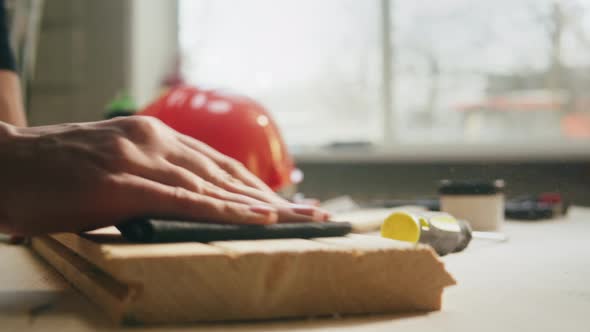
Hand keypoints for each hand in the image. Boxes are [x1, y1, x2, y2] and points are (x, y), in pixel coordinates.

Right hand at [0, 117, 327, 235]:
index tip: (290, 204)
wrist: (1, 165)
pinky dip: (225, 210)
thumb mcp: (115, 168)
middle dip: (274, 198)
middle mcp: (154, 141)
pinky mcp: (122, 182)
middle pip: (228, 174)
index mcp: (154, 137)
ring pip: (214, 186)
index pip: (220, 165)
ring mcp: (140, 159)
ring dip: (261, 206)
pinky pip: (184, 200)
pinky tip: (258, 217)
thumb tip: (187, 203)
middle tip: (315, 213)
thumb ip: (153, 180)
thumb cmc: (56, 173)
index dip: (257, 186)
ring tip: (300, 221)